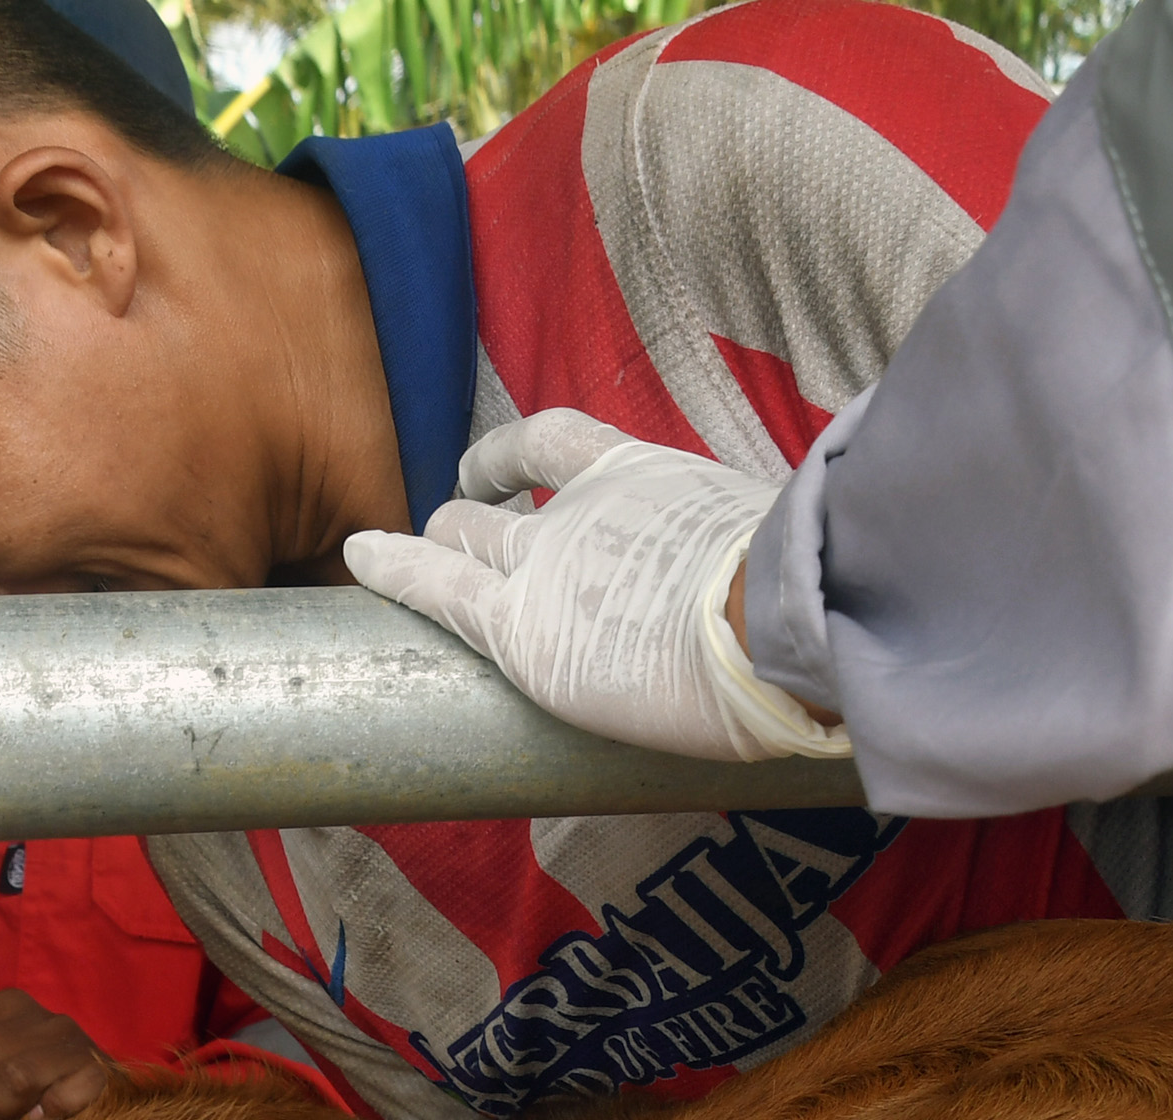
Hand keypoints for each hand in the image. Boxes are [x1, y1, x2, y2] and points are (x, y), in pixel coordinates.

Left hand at [343, 408, 851, 764]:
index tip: (500, 470)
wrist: (782, 623)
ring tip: (410, 560)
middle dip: (473, 517)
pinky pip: (433, 585)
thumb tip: (814, 567)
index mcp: (647, 475)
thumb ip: (757, 545)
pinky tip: (359, 557)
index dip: (518, 455)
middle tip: (459, 537)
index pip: (562, 442)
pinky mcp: (516, 625)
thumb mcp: (785, 538)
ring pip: (462, 540)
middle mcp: (583, 509)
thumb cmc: (807, 594)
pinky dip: (391, 566)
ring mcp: (545, 564)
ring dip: (435, 550)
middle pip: (501, 501)